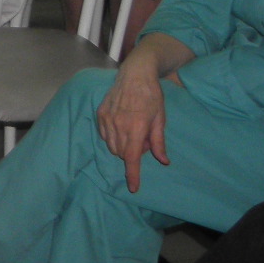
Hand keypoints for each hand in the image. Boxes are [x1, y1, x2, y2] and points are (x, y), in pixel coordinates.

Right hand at [96, 62, 169, 193]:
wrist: (134, 74)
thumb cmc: (151, 95)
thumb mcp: (160, 119)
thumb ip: (159, 142)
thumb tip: (163, 161)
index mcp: (136, 127)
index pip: (131, 157)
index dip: (133, 175)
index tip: (134, 188)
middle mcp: (119, 125)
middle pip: (122, 153)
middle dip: (133, 153)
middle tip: (144, 139)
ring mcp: (107, 119)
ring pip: (112, 146)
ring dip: (123, 146)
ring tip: (134, 130)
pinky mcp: (100, 114)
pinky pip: (105, 136)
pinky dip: (114, 138)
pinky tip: (123, 126)